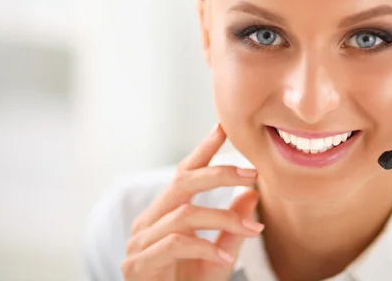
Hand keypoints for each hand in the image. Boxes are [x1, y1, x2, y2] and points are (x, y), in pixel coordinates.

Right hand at [121, 124, 262, 280]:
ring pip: (184, 213)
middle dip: (220, 173)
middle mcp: (149, 220)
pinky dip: (204, 246)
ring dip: (223, 218)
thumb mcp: (220, 253)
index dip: (204, 149)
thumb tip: (253, 193)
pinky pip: (174, 243)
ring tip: (253, 231)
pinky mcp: (138, 264)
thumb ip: (232, 225)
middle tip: (253, 175)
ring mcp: (140, 241)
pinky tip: (225, 254)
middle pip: (182, 182)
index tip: (224, 127)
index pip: (184, 172)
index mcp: (165, 212)